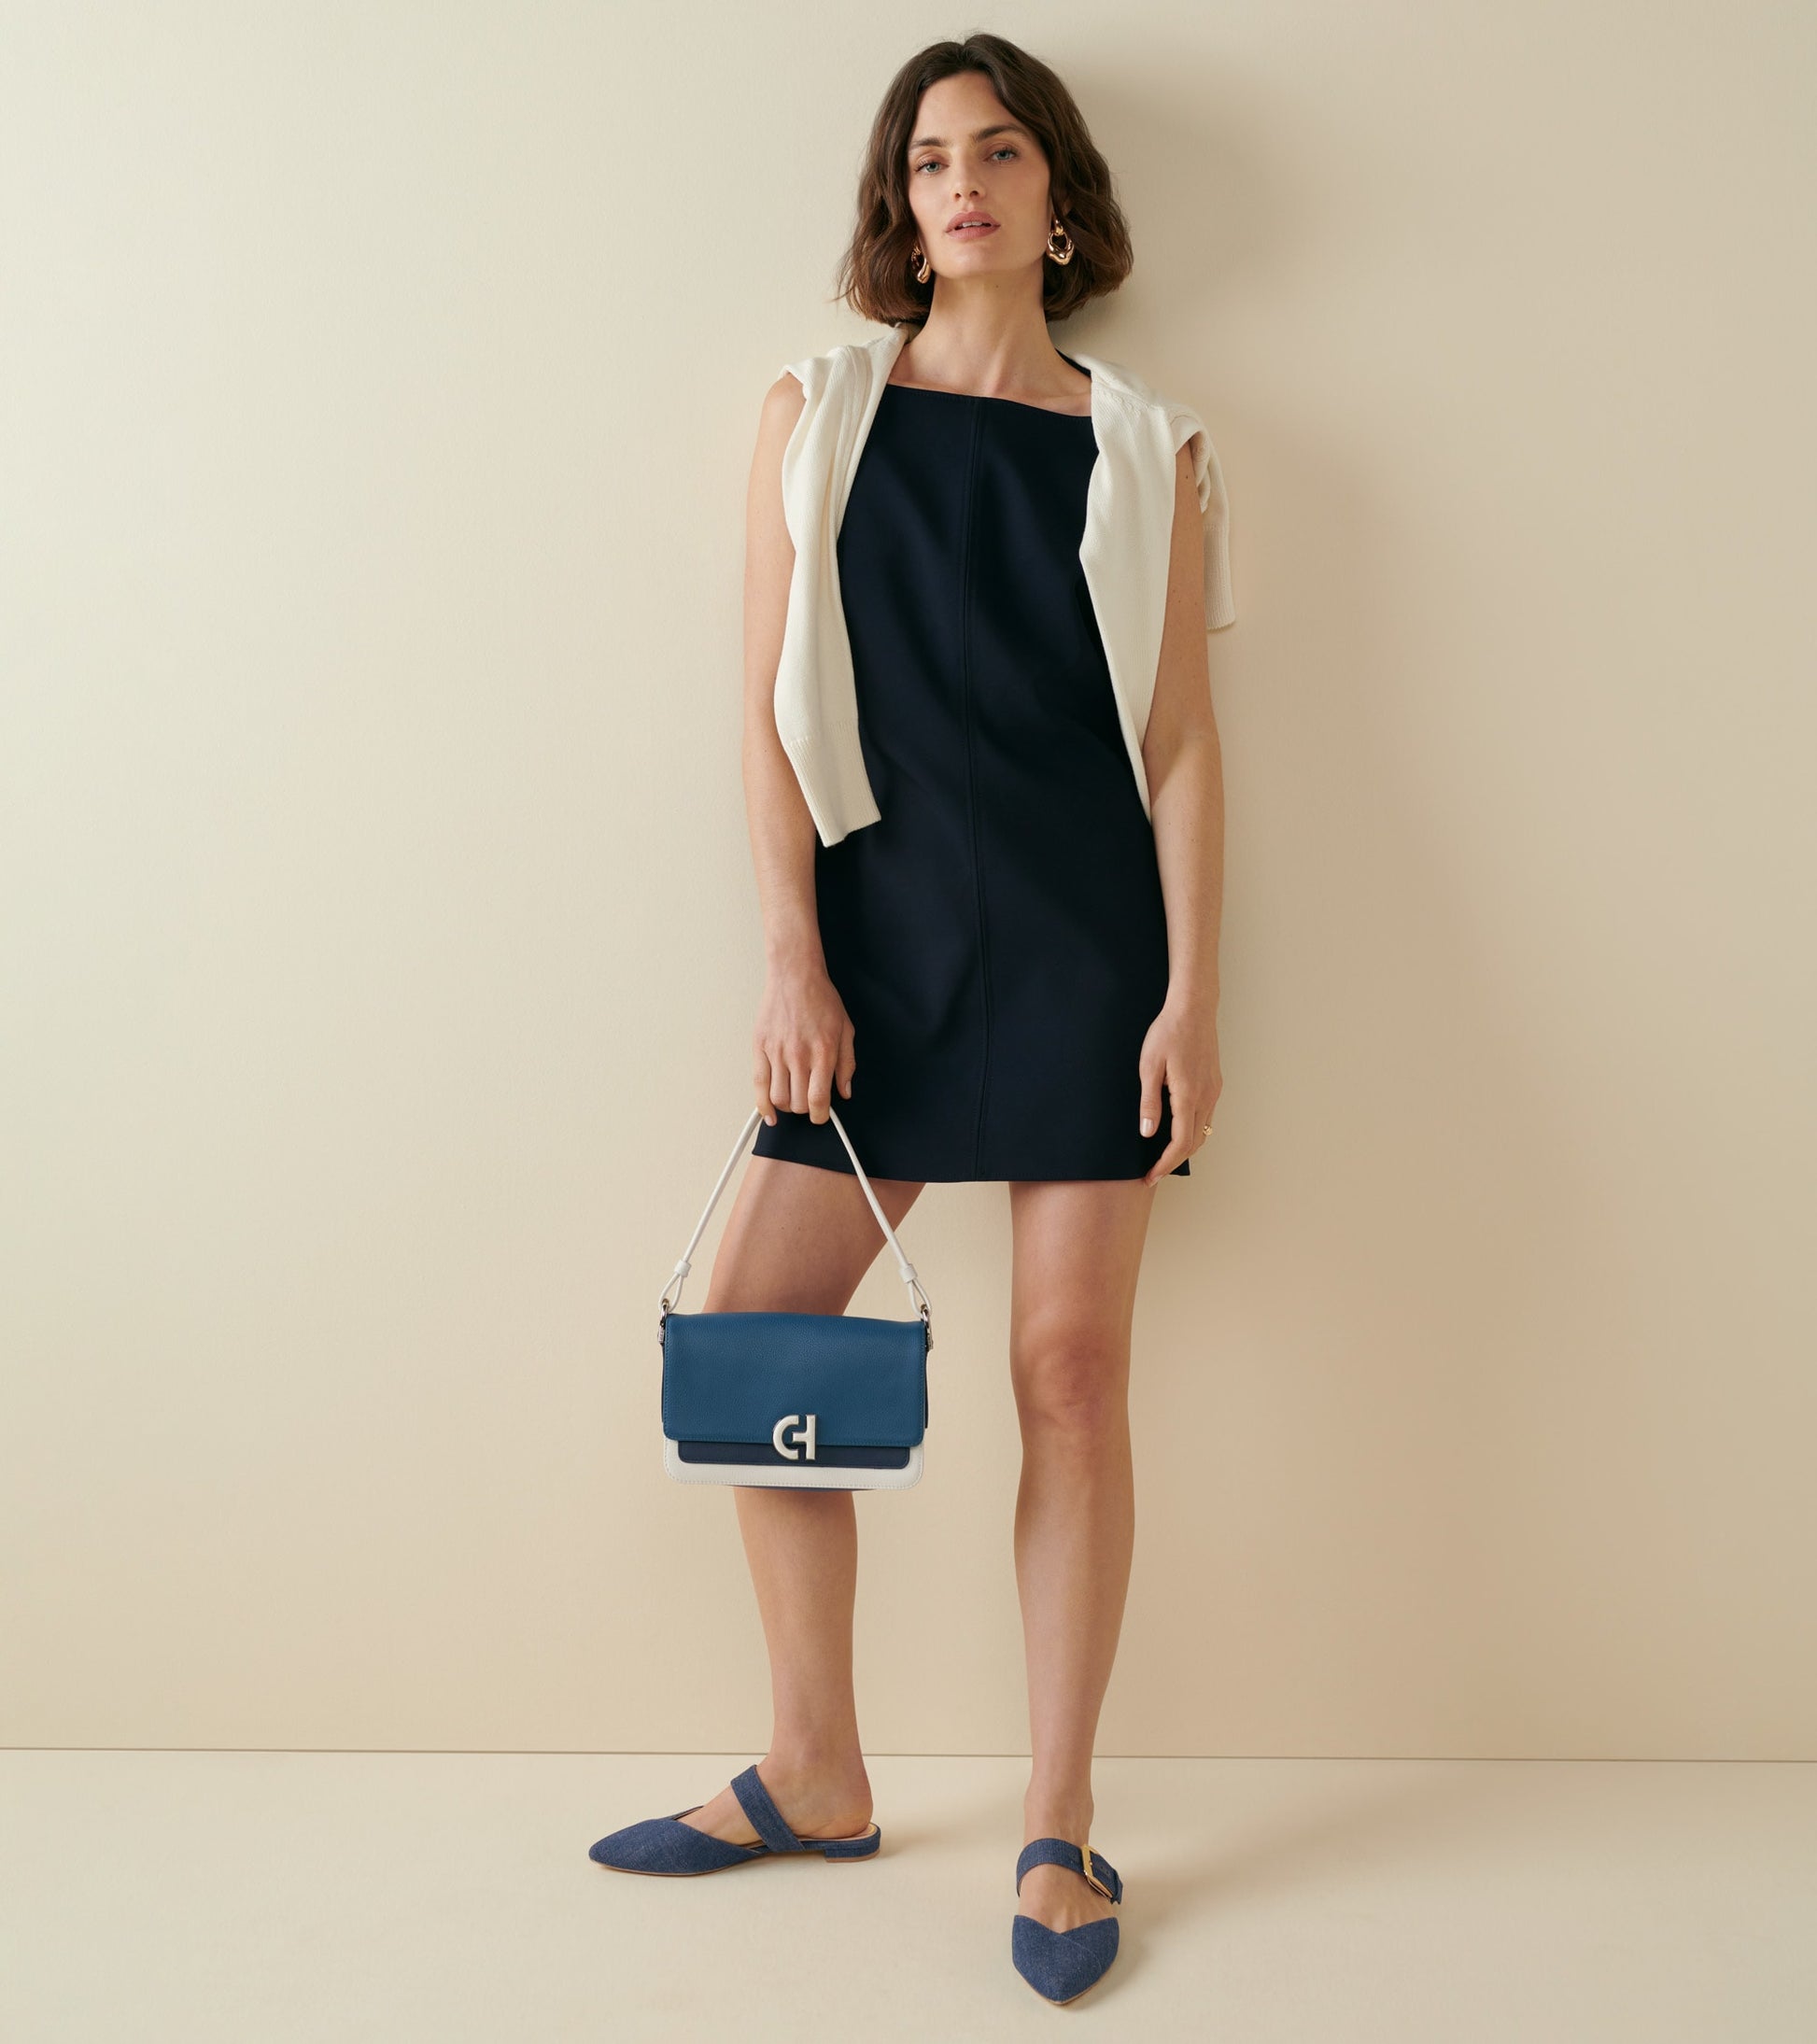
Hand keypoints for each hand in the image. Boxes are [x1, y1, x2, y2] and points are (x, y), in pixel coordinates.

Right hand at [753, 961, 856, 1126]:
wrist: (795, 976)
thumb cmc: (821, 1000)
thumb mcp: (845, 1030)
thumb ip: (847, 1064)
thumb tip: (844, 1091)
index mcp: (823, 1052)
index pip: (819, 1099)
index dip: (821, 1116)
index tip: (821, 1116)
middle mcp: (799, 1055)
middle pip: (798, 1103)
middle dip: (805, 1109)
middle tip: (809, 1100)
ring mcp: (777, 1052)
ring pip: (778, 1098)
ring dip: (787, 1105)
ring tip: (792, 1097)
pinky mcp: (760, 1047)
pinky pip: (758, 1084)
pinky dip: (762, 1105)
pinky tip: (769, 1113)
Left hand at [1137, 991, 1221, 1183]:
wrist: (1194, 1008)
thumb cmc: (1168, 1033)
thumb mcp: (1149, 1067)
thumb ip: (1149, 1102)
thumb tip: (1148, 1133)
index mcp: (1188, 1096)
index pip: (1180, 1143)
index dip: (1165, 1164)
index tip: (1150, 1176)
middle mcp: (1206, 1098)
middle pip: (1194, 1143)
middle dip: (1173, 1162)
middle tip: (1152, 1173)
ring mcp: (1213, 1091)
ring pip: (1202, 1132)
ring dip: (1184, 1148)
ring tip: (1162, 1157)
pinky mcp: (1214, 1084)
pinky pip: (1206, 1117)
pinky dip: (1192, 1132)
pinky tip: (1177, 1131)